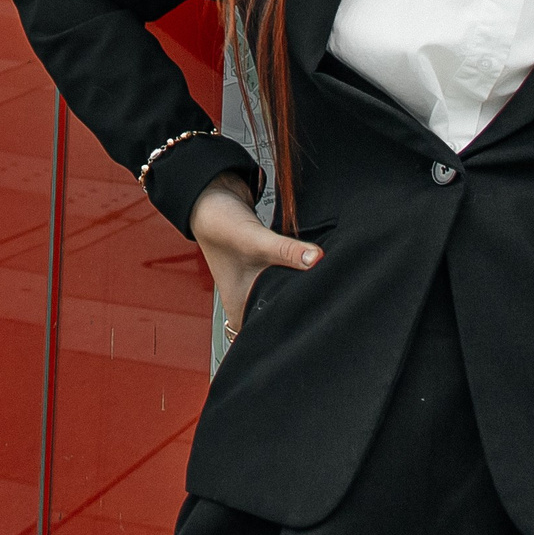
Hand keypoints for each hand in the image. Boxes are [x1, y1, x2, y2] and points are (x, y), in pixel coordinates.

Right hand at [190, 174, 319, 335]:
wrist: (212, 192)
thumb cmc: (218, 222)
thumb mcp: (254, 240)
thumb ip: (286, 250)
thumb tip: (317, 259)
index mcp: (237, 304)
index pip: (258, 337)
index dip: (276, 343)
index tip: (300, 340)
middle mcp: (247, 296)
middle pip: (275, 318)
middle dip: (295, 317)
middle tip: (321, 316)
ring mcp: (257, 280)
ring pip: (283, 296)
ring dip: (297, 293)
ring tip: (321, 297)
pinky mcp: (268, 263)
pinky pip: (287, 275)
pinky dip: (298, 274)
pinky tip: (314, 271)